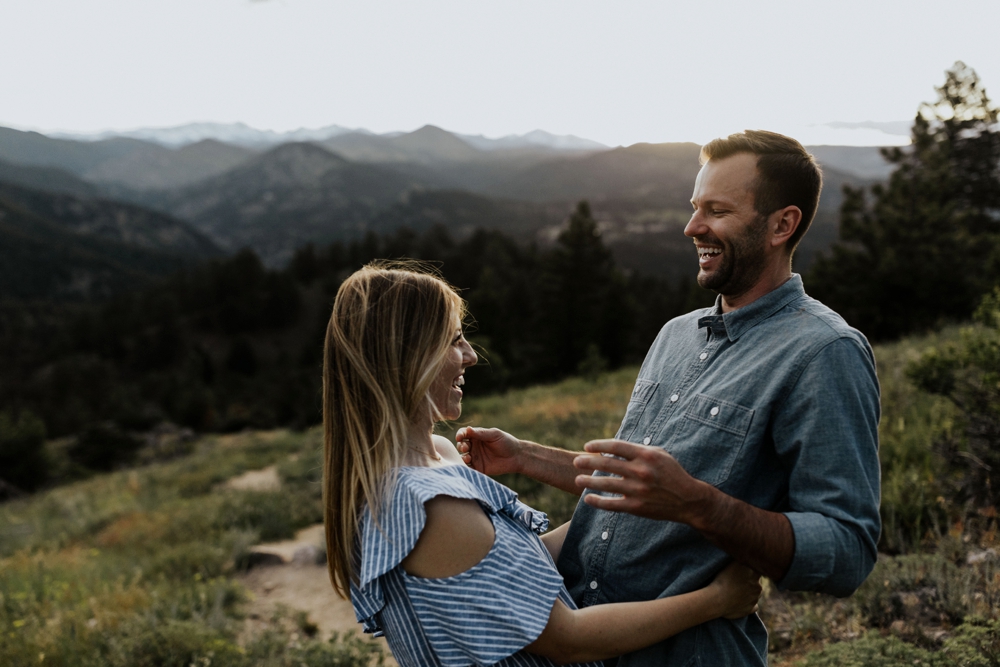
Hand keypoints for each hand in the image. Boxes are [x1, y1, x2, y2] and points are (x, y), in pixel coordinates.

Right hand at [455, 427, 522, 475]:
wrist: (516, 457)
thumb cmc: (506, 442)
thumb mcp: (494, 434)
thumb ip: (481, 433)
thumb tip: (467, 429)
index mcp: (477, 436)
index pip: (464, 434)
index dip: (460, 435)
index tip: (459, 437)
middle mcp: (474, 446)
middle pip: (461, 445)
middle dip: (461, 446)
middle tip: (465, 448)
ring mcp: (475, 458)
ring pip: (463, 457)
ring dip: (462, 457)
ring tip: (468, 457)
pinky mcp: (478, 468)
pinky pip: (468, 468)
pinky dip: (465, 467)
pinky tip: (468, 466)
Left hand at [573, 439, 714, 526]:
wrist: (689, 500)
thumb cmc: (672, 473)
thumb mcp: (659, 455)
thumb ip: (637, 451)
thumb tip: (613, 448)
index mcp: (646, 455)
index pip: (616, 447)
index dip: (599, 445)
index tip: (587, 446)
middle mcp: (641, 472)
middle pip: (607, 464)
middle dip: (588, 462)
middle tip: (576, 461)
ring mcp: (638, 490)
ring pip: (606, 484)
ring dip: (589, 481)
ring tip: (578, 479)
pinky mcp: (636, 507)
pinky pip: (612, 504)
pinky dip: (598, 501)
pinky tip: (588, 498)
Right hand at [707, 562, 761, 618]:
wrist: (717, 600)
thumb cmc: (721, 580)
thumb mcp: (731, 564)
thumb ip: (741, 560)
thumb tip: (745, 556)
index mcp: (754, 574)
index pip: (758, 568)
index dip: (751, 569)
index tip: (744, 570)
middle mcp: (758, 585)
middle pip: (757, 581)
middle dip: (750, 581)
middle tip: (737, 581)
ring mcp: (755, 598)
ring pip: (755, 593)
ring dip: (749, 592)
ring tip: (735, 591)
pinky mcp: (752, 609)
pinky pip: (753, 605)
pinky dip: (748, 604)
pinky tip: (739, 602)